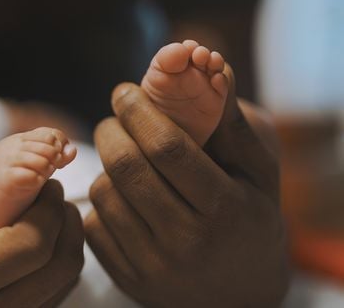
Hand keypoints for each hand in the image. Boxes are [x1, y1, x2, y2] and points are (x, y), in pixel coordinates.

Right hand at [0, 160, 83, 306]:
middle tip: (52, 191)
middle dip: (63, 220)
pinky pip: (60, 290)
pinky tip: (43, 234)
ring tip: (49, 210)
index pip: (30, 246)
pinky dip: (61, 257)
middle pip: (59, 266)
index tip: (45, 182)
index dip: (47, 208)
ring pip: (66, 280)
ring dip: (68, 238)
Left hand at [86, 78, 288, 306]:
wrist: (239, 293)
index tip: (124, 91)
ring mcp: (153, 266)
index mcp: (223, 208)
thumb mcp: (256, 173)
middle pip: (126, 167)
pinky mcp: (128, 278)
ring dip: (105, 165)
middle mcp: (186, 241)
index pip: (166, 147)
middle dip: (111, 129)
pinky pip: (92, 225)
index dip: (138, 110)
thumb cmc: (250, 220)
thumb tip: (212, 65)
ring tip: (125, 160)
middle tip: (115, 117)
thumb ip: (231, 122)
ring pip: (103, 194)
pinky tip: (121, 195)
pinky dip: (101, 201)